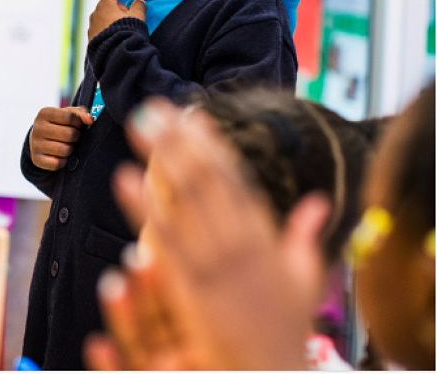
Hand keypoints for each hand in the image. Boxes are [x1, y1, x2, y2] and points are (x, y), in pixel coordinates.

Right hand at [29, 106, 92, 169]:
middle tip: (71, 137)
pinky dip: (63, 161)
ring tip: (66, 145)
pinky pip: (58, 163)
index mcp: (44, 113)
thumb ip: (80, 114)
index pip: (70, 117)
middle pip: (69, 134)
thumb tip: (90, 120)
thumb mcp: (68, 114)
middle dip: (75, 137)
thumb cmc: (58, 124)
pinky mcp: (36, 159)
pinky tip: (59, 155)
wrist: (40, 140)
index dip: (77, 122)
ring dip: (70, 149)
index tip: (75, 125)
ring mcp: (35, 144)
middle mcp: (37, 128)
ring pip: (65, 150)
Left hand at [87, 0, 145, 40]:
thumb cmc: (127, 32)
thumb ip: (139, 6)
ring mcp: (91, 26)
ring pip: (104, 18)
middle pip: (109, 6)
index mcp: (106, 4)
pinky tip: (115, 39)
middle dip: (118, 9)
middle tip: (129, 19)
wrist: (114, 54)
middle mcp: (96, 13)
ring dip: (112, 21)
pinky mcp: (90, 38)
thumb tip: (139, 0)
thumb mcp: (137, 17)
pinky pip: (101, 30)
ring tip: (122, 32)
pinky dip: (107, 31)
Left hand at [92, 99, 329, 369]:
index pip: (234, 180)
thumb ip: (305, 238)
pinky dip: (145, 206)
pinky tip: (124, 177)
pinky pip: (167, 240)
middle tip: (150, 106)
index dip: (209, 144)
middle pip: (205, 180)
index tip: (190, 114)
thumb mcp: (303, 282)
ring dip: (160, 158)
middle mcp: (243, 244)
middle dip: (177, 141)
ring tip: (136, 125)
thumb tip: (318, 203)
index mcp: (265, 239)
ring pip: (186, 200)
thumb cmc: (285, 334)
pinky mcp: (194, 290)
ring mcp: (219, 265)